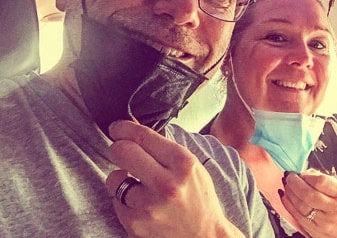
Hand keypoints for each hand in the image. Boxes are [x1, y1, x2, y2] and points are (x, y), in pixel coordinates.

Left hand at [104, 120, 243, 237]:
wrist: (204, 237)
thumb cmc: (199, 200)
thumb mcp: (193, 168)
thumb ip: (166, 150)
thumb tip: (134, 132)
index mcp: (183, 163)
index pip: (143, 136)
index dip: (124, 128)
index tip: (117, 128)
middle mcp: (166, 183)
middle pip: (122, 151)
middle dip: (118, 149)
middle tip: (122, 152)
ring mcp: (149, 205)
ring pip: (113, 178)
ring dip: (121, 179)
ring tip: (138, 186)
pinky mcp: (135, 224)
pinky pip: (116, 202)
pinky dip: (125, 201)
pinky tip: (142, 205)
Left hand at [280, 169, 336, 237]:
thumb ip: (322, 178)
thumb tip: (302, 173)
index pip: (321, 182)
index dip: (307, 176)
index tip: (299, 172)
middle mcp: (334, 209)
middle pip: (309, 195)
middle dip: (294, 184)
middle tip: (288, 177)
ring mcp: (324, 222)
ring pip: (301, 207)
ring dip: (289, 194)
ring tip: (286, 186)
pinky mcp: (315, 231)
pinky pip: (297, 217)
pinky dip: (288, 205)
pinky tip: (285, 197)